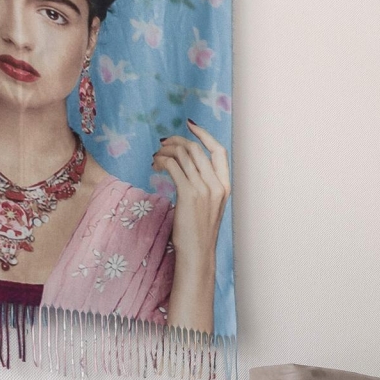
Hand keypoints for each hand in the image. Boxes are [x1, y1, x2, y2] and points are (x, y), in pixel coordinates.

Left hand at [154, 121, 228, 331]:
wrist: (197, 253)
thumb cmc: (199, 232)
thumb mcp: (208, 205)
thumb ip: (203, 184)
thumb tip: (186, 164)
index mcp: (225, 186)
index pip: (219, 151)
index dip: (204, 134)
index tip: (189, 125)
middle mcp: (217, 185)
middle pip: (196, 149)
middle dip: (176, 141)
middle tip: (161, 145)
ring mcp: (204, 189)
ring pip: (183, 155)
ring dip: (165, 151)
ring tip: (155, 158)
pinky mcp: (188, 194)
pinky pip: (172, 166)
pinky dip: (161, 161)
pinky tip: (155, 166)